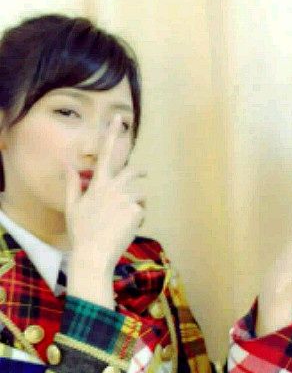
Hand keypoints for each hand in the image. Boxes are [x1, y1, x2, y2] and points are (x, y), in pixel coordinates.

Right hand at [65, 116, 145, 306]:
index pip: (104, 154)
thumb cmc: (81, 232)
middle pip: (132, 170)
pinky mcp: (136, 211)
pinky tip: (128, 229)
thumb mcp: (73, 207)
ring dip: (138, 202)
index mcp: (97, 184)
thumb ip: (72, 183)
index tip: (118, 118)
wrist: (93, 254)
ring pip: (141, 193)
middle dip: (138, 170)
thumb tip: (67, 164)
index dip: (111, 134)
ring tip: (126, 218)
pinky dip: (139, 218)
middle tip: (142, 171)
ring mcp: (126, 199)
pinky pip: (143, 210)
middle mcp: (113, 188)